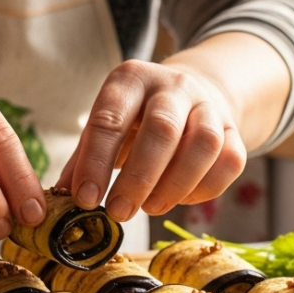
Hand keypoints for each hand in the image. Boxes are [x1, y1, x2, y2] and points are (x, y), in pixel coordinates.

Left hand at [57, 60, 245, 221]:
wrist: (195, 90)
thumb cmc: (137, 118)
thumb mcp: (107, 124)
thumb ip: (84, 158)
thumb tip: (59, 199)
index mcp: (130, 80)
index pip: (110, 119)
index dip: (96, 162)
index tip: (84, 199)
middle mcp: (172, 86)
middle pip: (162, 130)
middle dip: (138, 178)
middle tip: (118, 212)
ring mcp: (208, 105)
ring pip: (203, 144)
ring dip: (175, 184)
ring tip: (150, 208)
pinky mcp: (234, 129)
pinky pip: (231, 161)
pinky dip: (205, 188)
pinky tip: (181, 199)